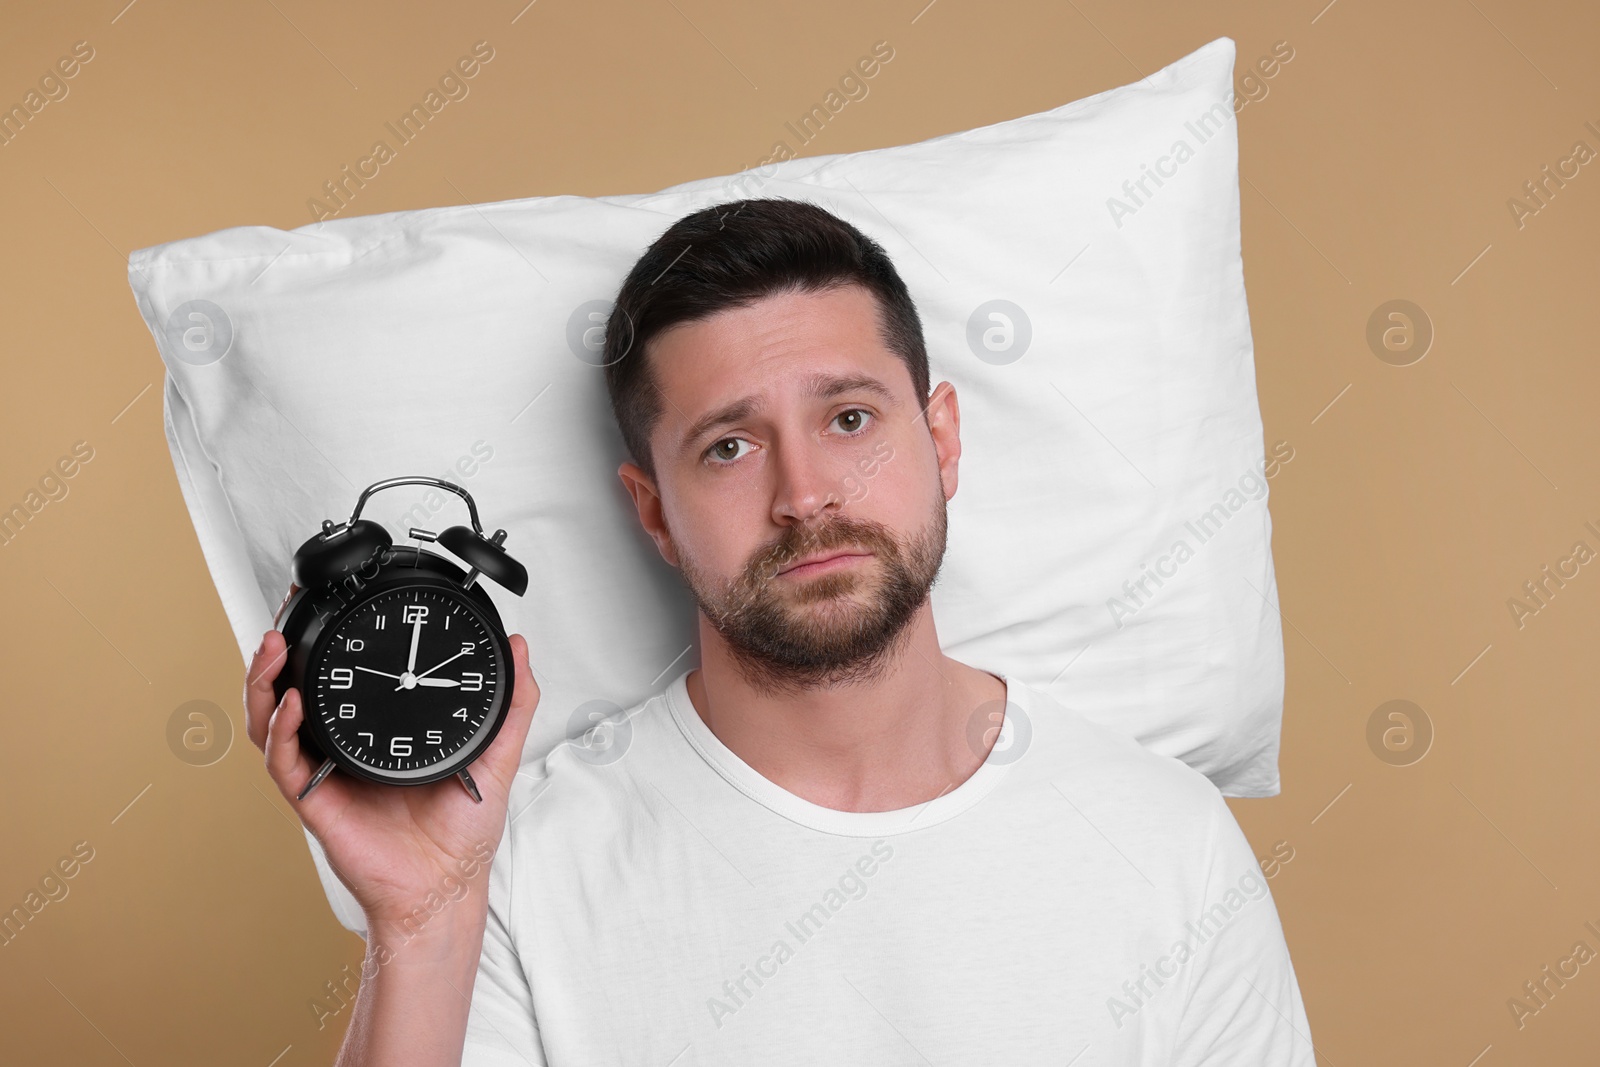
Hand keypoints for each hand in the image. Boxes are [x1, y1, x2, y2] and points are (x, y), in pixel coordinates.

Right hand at [245, 586, 540, 926]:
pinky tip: (290, 702)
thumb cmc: (464, 832)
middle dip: (281, 650)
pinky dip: (280, 729)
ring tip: (272, 645)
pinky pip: (284, 760)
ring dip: (264, 680)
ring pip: (274, 720)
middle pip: (294, 689)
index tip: (332, 603)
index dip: (329, 641)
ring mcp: (326, 771)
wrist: (446, 886)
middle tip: (287, 612)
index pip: (344, 677)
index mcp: (380, 732)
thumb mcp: (498, 754)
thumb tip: (520, 648)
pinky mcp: (315, 799)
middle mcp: (345, 747)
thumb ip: (514, 701)